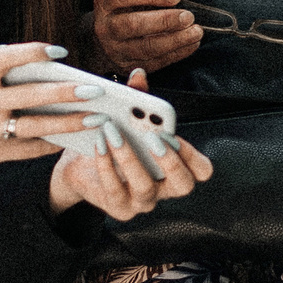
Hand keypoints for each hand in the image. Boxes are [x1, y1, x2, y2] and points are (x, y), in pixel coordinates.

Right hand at [0, 19, 102, 190]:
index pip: (5, 59)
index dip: (33, 53)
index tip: (61, 52)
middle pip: (30, 95)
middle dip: (65, 93)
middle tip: (95, 90)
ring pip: (36, 125)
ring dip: (69, 122)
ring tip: (97, 117)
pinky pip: (31, 148)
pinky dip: (54, 142)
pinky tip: (78, 137)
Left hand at [48, 68, 214, 219]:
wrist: (81, 168)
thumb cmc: (114, 142)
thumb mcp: (128, 120)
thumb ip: (138, 99)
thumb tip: (138, 75)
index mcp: (174, 167)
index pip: (201, 170)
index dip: (193, 154)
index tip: (172, 133)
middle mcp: (164, 187)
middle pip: (184, 185)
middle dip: (171, 162)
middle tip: (153, 138)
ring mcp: (142, 202)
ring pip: (145, 187)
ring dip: (130, 158)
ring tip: (113, 132)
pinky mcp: (119, 208)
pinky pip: (115, 189)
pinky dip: (106, 164)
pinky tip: (99, 144)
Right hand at [92, 0, 200, 75]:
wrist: (103, 40)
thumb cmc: (122, 10)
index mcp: (105, 2)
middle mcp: (106, 26)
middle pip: (134, 24)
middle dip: (165, 21)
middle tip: (188, 16)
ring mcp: (116, 49)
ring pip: (147, 47)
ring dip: (175, 40)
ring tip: (195, 32)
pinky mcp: (128, 66)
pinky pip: (156, 61)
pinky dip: (177, 53)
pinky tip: (191, 44)